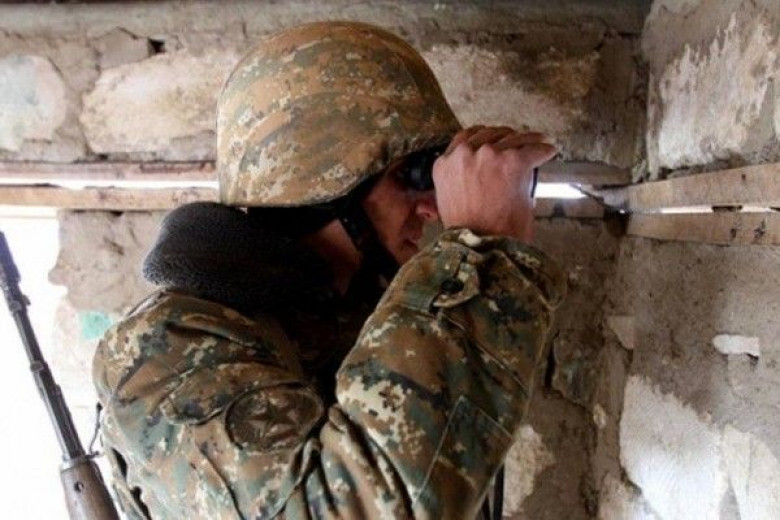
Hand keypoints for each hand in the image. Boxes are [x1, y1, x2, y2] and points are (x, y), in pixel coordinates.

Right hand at [432, 126, 555, 242]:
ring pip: (511, 137)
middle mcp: (463, 154)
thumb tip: (484, 176)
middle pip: (487, 133)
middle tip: (516, 143)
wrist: (481, 244)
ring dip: (525, 140)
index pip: (464, 140)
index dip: (482, 140)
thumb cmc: (468, 231)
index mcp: (444, 165)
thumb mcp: (451, 200)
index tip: (492, 142)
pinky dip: (542, 150)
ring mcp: (488, 154)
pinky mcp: (512, 160)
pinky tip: (548, 151)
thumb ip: (461, 181)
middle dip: (503, 138)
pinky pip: (533, 148)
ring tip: (536, 141)